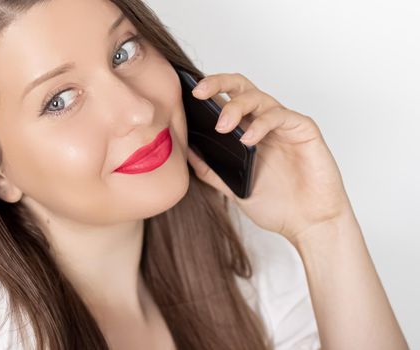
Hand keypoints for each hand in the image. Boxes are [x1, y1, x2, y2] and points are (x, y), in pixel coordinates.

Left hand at [186, 72, 353, 243]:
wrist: (309, 224)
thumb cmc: (277, 206)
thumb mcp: (233, 188)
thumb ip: (211, 170)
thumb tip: (186, 152)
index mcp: (248, 132)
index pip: (226, 100)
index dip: (208, 92)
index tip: (187, 96)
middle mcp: (265, 123)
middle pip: (241, 87)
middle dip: (218, 83)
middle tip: (199, 92)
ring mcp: (285, 125)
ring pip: (259, 97)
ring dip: (236, 107)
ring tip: (222, 126)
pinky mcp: (304, 130)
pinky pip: (281, 116)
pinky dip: (261, 124)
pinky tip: (249, 139)